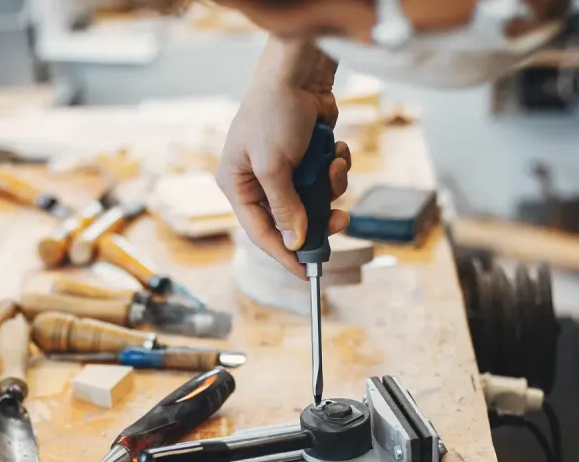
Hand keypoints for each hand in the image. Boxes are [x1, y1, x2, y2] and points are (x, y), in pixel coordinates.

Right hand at [217, 39, 350, 277]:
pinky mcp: (308, 157)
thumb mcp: (274, 166)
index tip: (306, 272)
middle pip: (292, 220)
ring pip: (314, 201)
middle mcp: (258, 181)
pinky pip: (326, 178)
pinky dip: (335, 166)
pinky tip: (335, 147)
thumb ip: (285, 208)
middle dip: (319, 218)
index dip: (283, 254)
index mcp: (237, 185)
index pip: (260, 232)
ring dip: (331, 186)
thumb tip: (295, 241)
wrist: (299, 71)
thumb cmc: (273, 112)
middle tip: (341, 221)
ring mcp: (285, 169)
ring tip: (334, 163)